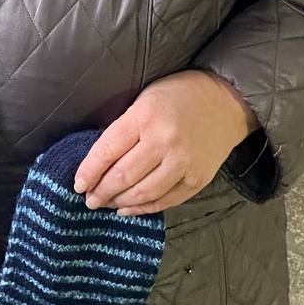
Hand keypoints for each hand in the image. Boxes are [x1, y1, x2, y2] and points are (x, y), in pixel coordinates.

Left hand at [73, 69, 257, 214]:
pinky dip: (144, 208)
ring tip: (106, 204)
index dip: (88, 171)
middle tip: (89, 200)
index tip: (78, 184)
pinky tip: (129, 209)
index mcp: (144, 117)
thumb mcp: (144, 99)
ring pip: (143, 193)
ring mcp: (184, 162)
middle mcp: (164, 141)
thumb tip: (98, 161)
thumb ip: (124, 128)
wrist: (225, 101)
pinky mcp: (198, 179)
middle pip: (123, 176)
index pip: (107, 150)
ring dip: (119, 202)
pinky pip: (165, 200)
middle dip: (101, 192)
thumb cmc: (177, 96)